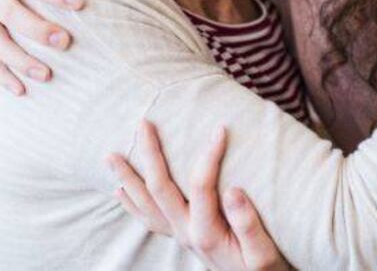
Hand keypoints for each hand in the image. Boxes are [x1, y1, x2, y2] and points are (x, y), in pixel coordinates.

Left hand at [107, 121, 288, 270]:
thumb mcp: (265, 254)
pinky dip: (132, 204)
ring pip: (146, 205)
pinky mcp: (182, 237)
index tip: (220, 128)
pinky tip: (121, 191)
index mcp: (207, 233)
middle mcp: (187, 233)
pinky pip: (149, 220)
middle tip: (144, 123)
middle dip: (151, 154)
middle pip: (160, 188)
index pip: (202, 186)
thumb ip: (249, 224)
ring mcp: (180, 236)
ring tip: (111, 155)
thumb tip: (232, 190)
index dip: (209, 155)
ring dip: (128, 178)